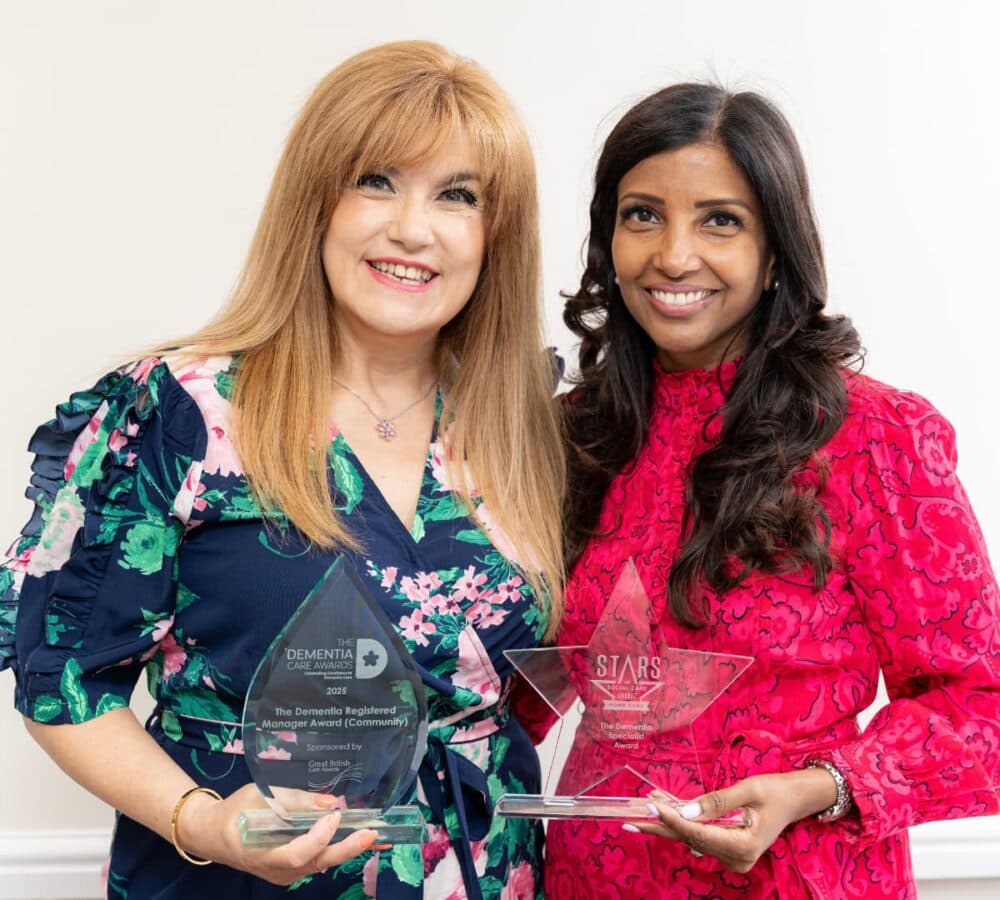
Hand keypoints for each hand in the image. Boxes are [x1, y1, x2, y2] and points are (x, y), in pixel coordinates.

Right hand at [177, 783, 377, 884]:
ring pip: (320, 863)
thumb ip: (294, 799)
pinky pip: (316, 861)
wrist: (213, 834)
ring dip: (346, 848)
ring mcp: (284, 873)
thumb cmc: (234, 811)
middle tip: (372, 833)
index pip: (297, 853)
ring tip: (370, 833)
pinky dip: (335, 848)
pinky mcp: (290, 870)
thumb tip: (329, 801)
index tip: (333, 814)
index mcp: (262, 853)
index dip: (318, 837)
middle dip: (347, 848)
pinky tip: (352, 835)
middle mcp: (276, 870)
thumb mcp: (259, 796)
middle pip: (316, 863)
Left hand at [628, 769, 836, 872]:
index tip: (651, 805)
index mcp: (743, 847)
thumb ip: (716, 802)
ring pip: (692, 836)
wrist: (795, 799)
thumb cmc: (775, 791)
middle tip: (630, 821)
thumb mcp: (748, 790)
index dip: (672, 819)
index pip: (697, 833)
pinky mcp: (728, 848)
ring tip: (647, 802)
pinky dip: (684, 820)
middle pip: (690, 839)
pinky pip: (700, 834)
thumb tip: (685, 812)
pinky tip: (666, 805)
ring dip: (670, 819)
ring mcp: (732, 856)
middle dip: (661, 825)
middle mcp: (736, 858)